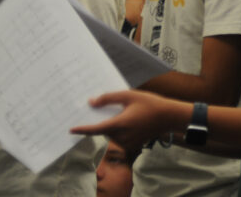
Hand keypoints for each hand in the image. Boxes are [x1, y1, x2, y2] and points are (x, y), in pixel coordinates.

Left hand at [70, 90, 185, 151]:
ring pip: (112, 133)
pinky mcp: (133, 144)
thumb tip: (92, 102)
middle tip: (103, 109)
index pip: (95, 129)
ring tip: (123, 112)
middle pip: (104, 130)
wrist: (169, 116)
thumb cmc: (151, 104)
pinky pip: (120, 137)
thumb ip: (109, 98)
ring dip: (112, 125)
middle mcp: (121, 136)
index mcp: (119, 124)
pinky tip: (129, 120)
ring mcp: (127, 142)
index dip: (82, 129)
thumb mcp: (130, 96)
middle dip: (102, 120)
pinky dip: (120, 129)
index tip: (71, 129)